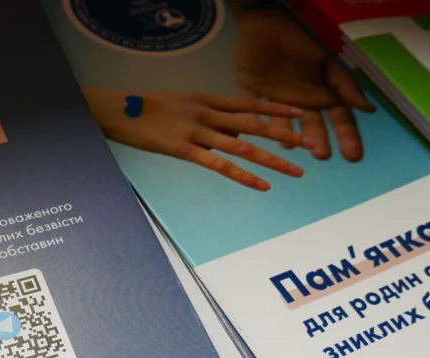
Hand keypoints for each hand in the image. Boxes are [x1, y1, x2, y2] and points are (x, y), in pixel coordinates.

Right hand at [80, 86, 316, 190]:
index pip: (250, 104)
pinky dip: (244, 176)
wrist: (117, 110)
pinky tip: (262, 186)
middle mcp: (207, 113)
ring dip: (274, 160)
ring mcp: (197, 130)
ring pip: (244, 147)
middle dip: (286, 136)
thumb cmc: (147, 110)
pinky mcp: (184, 149)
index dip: (277, 110)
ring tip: (296, 171)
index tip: (302, 115)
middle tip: (312, 146)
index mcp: (207, 99)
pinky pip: (220, 165)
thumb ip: (208, 118)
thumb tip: (232, 133)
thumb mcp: (182, 106)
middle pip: (255, 125)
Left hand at [234, 8, 375, 160]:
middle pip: (312, 128)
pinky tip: (255, 136)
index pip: (340, 120)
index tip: (354, 157)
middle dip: (317, 142)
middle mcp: (300, 102)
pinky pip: (251, 111)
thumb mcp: (326, 60)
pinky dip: (251, 123)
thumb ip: (344, 84)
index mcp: (321, 93)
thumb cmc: (302, 38)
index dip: (348, 138)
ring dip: (288, 138)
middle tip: (321, 155)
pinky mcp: (250, 92)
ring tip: (291, 148)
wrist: (267, 20)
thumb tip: (369, 110)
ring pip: (283, 125)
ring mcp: (275, 99)